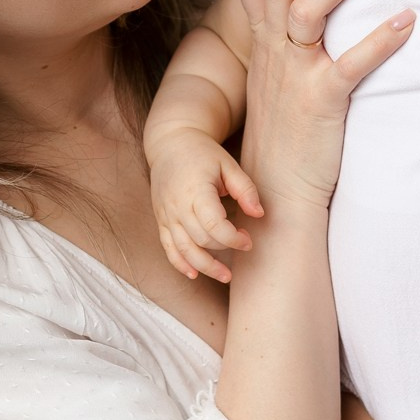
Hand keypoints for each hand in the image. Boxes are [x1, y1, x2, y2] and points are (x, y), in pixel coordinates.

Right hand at [151, 130, 261, 283]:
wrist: (170, 144)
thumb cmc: (203, 153)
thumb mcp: (228, 165)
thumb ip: (245, 189)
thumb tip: (259, 214)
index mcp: (195, 191)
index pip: (213, 225)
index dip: (233, 238)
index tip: (248, 240)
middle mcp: (177, 206)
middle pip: (201, 240)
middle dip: (225, 249)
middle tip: (244, 243)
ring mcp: (166, 215)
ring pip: (183, 250)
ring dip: (205, 267)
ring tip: (226, 276)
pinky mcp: (161, 220)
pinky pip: (168, 248)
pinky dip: (180, 264)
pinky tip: (195, 274)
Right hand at [233, 0, 414, 213]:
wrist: (277, 193)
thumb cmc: (286, 130)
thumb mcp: (276, 75)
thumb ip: (287, 34)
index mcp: (261, 41)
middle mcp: (272, 51)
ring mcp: (294, 75)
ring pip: (305, 9)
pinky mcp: (322, 102)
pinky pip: (349, 63)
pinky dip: (379, 39)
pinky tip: (406, 22)